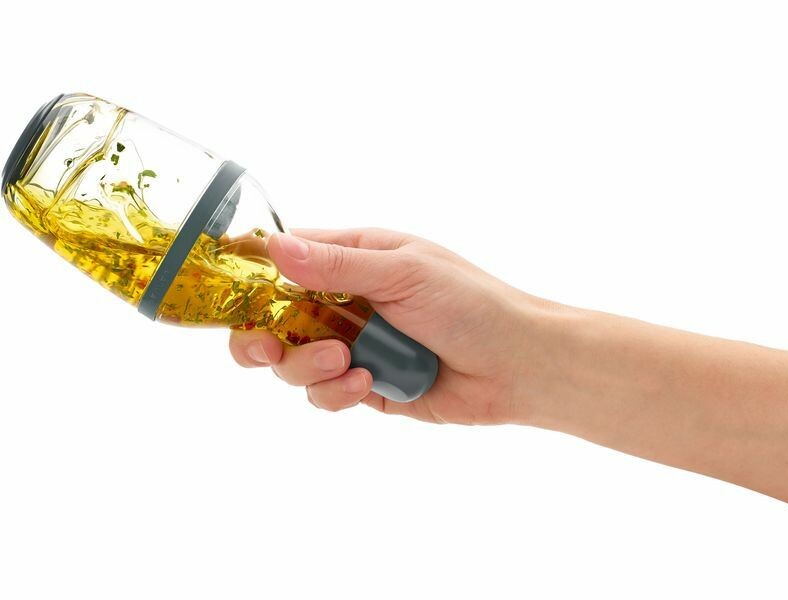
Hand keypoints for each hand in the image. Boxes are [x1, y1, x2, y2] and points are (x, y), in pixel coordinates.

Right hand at [228, 227, 537, 423]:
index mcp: (353, 258)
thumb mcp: (404, 272)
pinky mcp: (363, 386)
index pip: (283, 260)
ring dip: (309, 367)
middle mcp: (344, 301)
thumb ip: (337, 265)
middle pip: (271, 319)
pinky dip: (336, 393)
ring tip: (350, 364)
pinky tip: (369, 385)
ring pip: (292, 362)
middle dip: (260, 338)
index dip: (248, 276)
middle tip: (264, 350)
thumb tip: (273, 246)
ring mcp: (352, 345)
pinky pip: (323, 394)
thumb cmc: (472, 304)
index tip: (220, 295)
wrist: (519, 366)